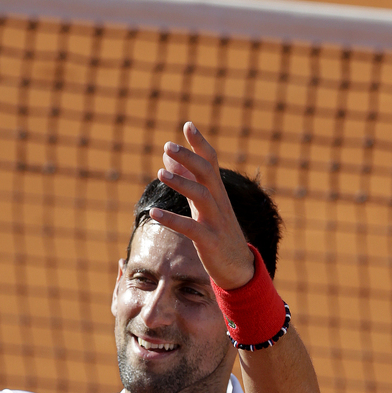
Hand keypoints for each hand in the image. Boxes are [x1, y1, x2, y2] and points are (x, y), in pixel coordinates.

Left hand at [151, 122, 254, 289]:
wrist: (237, 267)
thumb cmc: (216, 231)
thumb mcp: (201, 204)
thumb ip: (186, 179)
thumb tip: (168, 156)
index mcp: (217, 192)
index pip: (211, 161)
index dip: (200, 144)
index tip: (188, 125)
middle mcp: (219, 202)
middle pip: (207, 173)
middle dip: (189, 157)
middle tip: (168, 145)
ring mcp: (216, 221)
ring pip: (202, 196)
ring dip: (181, 183)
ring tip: (159, 174)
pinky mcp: (210, 241)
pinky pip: (190, 228)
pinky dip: (172, 220)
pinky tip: (153, 214)